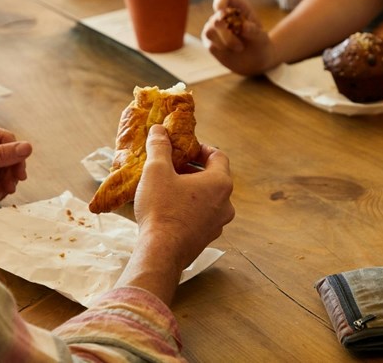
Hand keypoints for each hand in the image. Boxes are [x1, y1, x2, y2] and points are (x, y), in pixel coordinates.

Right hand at [134, 124, 234, 273]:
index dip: (201, 148)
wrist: (162, 252)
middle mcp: (226, 203)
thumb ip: (159, 147)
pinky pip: (202, 216)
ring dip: (192, 190)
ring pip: (209, 199)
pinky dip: (190, 208)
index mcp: (220, 183)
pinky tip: (169, 209)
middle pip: (214, 178)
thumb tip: (158, 130)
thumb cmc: (162, 208)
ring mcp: (218, 223)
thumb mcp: (156, 171)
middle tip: (172, 166)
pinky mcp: (207, 238)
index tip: (184, 148)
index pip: (218, 156)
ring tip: (169, 187)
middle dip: (193, 169)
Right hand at [202, 0, 275, 75]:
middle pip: (215, 18)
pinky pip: (210, 45)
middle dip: (226, 32)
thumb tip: (244, 27)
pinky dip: (221, 50)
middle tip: (240, 45)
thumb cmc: (260, 44)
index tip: (220, 9)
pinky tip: (232, 52)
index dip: (219, 0)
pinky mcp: (210, 43)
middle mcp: (222, 16)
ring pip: (209, 31)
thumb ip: (254, 32)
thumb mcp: (262, 37)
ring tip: (240, 48)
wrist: (256, 59)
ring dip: (225, 41)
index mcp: (236, 6)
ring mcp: (214, 29)